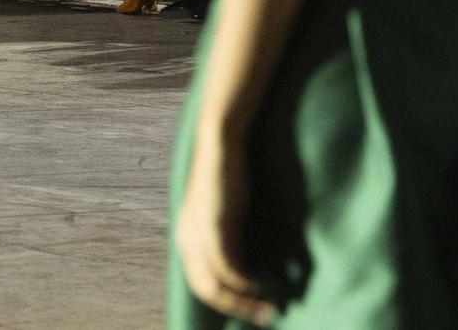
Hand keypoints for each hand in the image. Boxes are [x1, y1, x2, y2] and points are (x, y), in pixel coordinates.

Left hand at [174, 136, 274, 325]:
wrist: (221, 144)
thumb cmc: (229, 177)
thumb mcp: (225, 214)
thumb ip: (230, 238)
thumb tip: (252, 265)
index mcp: (186, 238)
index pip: (200, 284)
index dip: (227, 302)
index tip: (254, 311)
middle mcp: (186, 239)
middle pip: (206, 290)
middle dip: (238, 308)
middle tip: (267, 316)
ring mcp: (197, 234)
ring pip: (217, 284)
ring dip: (246, 299)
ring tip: (271, 304)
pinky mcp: (213, 226)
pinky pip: (228, 267)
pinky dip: (247, 280)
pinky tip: (265, 282)